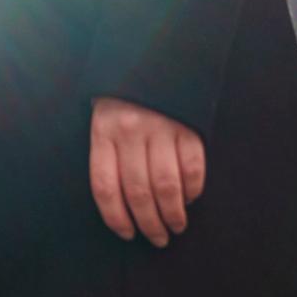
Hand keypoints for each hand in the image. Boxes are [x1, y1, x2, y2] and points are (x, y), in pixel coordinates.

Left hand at [88, 96, 205, 247]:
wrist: (151, 57)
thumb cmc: (123, 98)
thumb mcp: (102, 119)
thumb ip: (108, 154)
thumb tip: (120, 206)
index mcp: (102, 131)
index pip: (105, 187)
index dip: (116, 218)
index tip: (127, 234)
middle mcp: (129, 131)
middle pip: (138, 192)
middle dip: (149, 224)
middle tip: (158, 239)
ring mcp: (160, 128)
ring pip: (166, 186)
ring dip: (173, 214)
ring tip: (175, 226)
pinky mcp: (188, 125)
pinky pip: (192, 168)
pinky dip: (193, 190)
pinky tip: (189, 198)